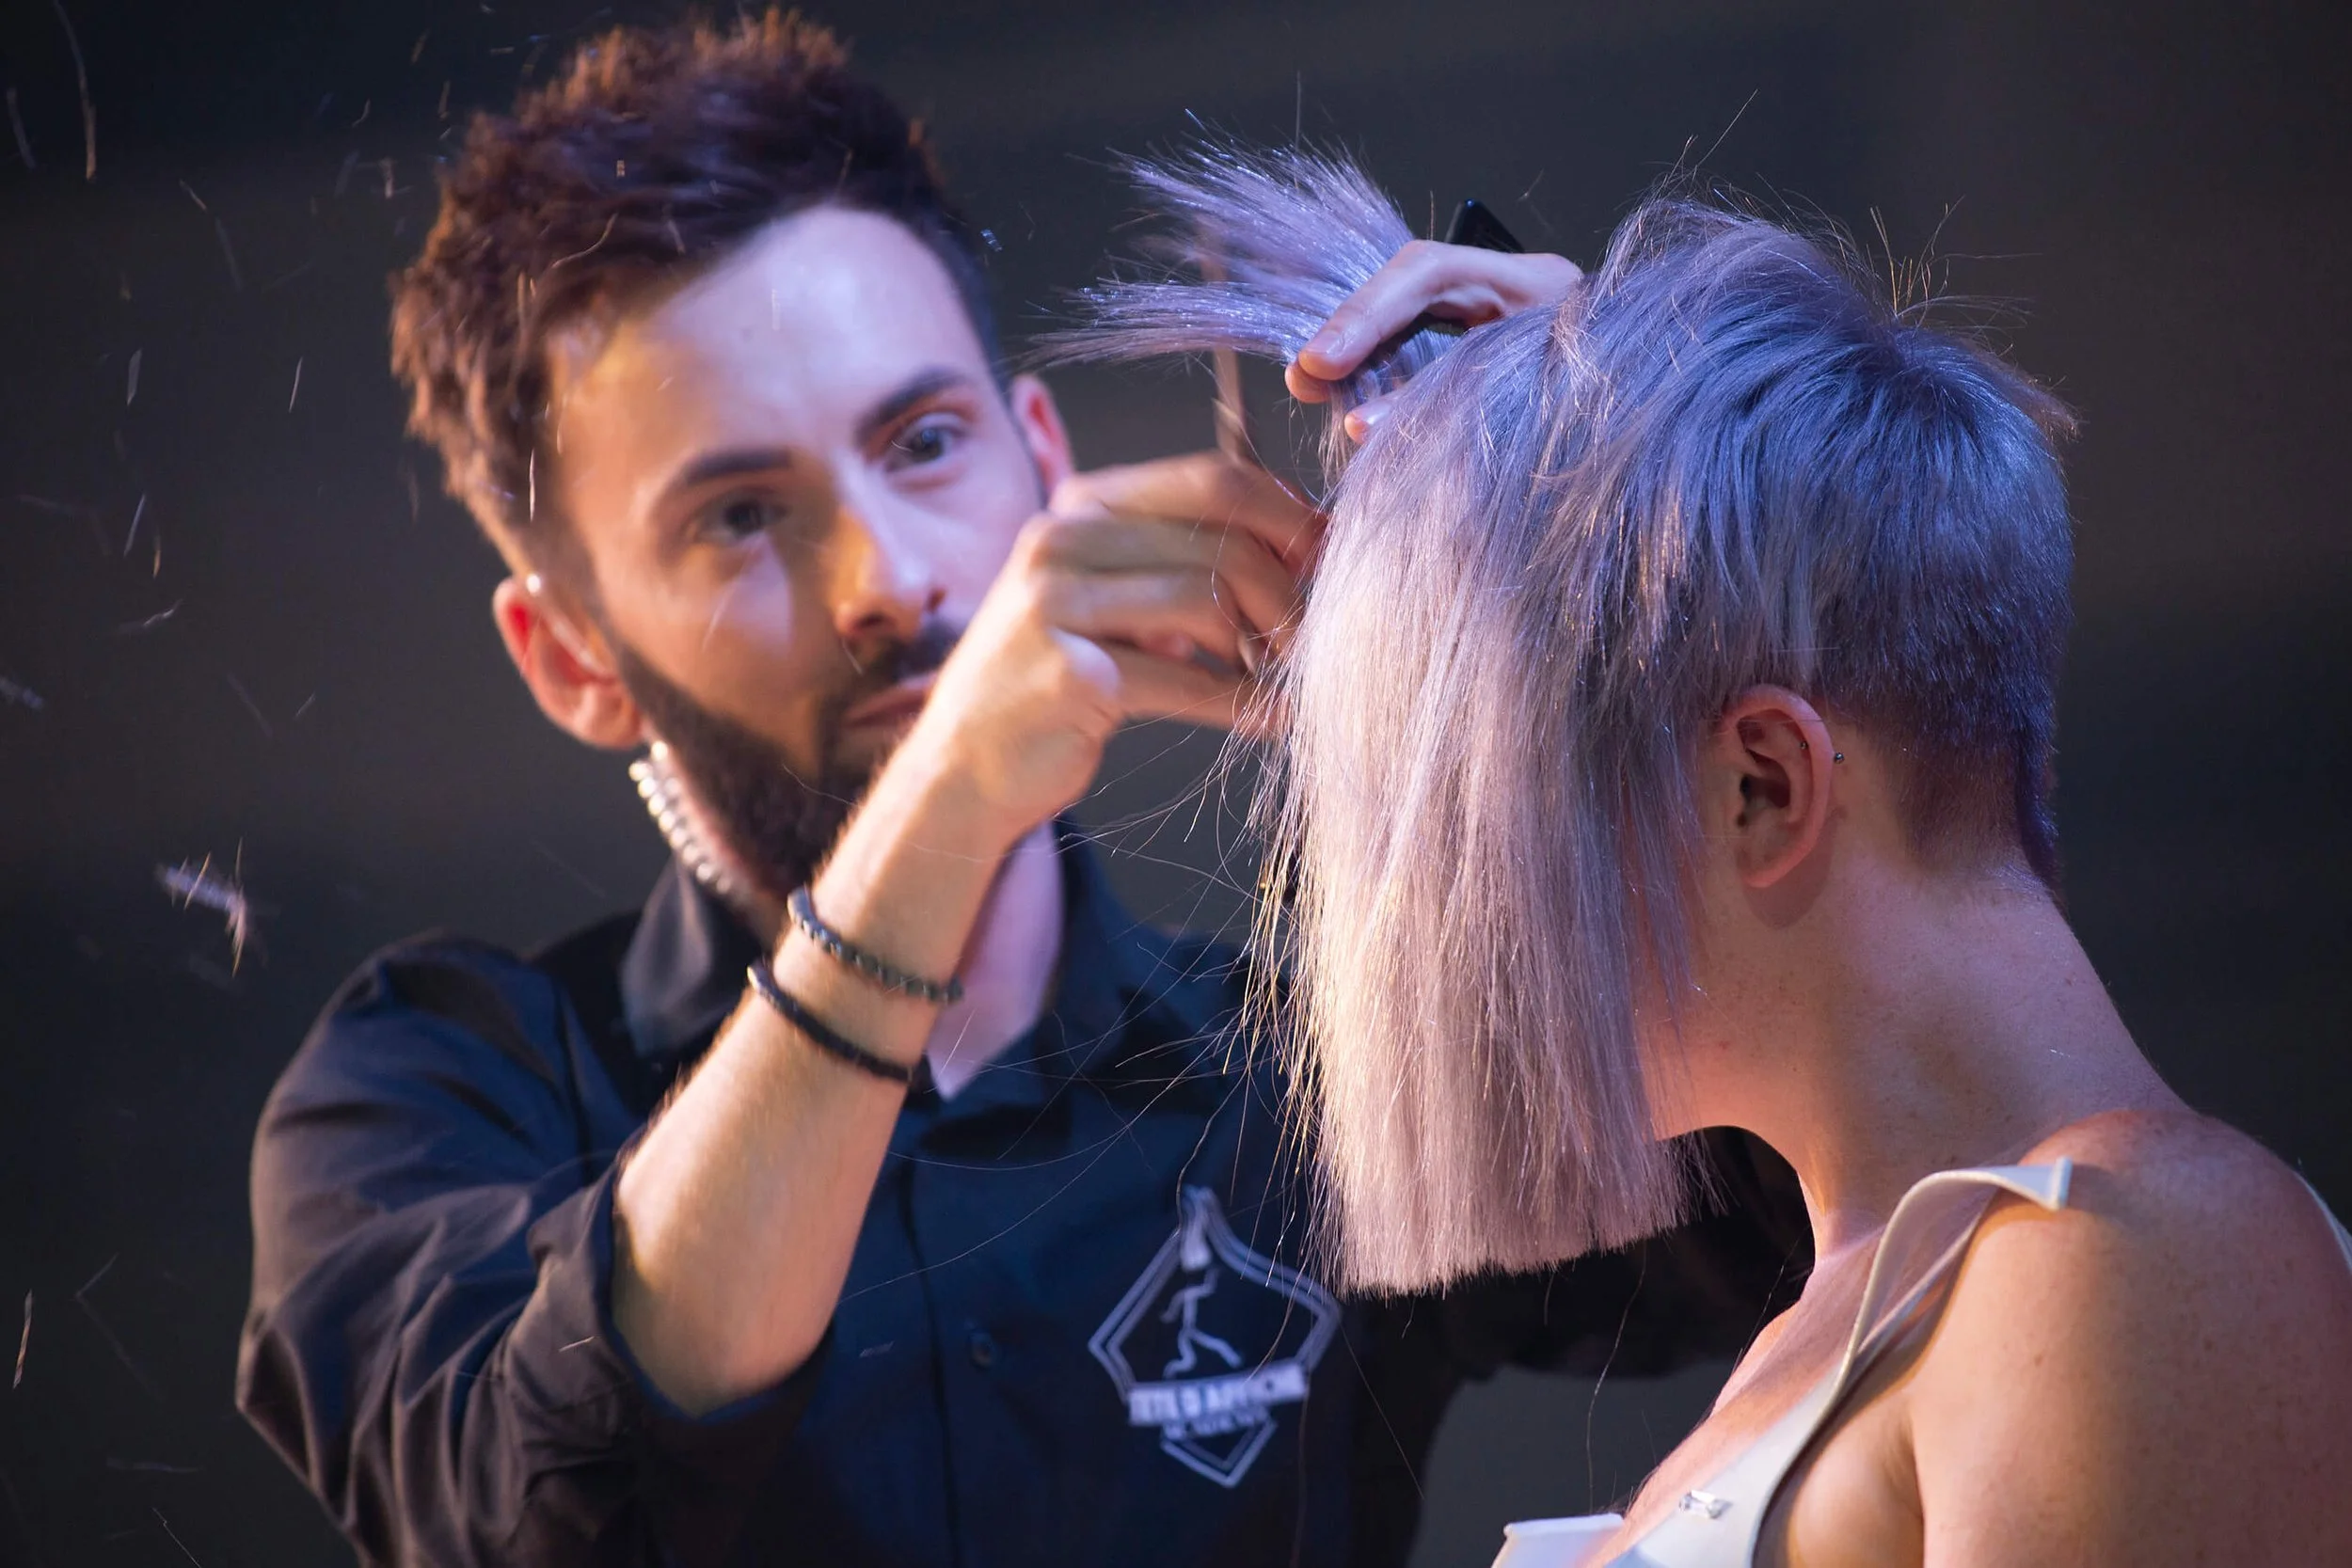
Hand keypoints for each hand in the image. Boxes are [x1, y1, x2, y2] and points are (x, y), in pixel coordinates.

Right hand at [891, 452, 1320, 849]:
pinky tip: (1269, 718)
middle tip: (1313, 635)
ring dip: (1266, 647)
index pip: (1213, 477)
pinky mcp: (1068, 676)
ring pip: (1209, 599)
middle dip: (1287, 587)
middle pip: (1220, 536)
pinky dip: (1244, 703)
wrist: (964, 766)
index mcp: (1081, 504)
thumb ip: (1185, 562)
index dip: (1288, 516)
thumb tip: (1309, 546)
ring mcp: (1054, 605)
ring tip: (1282, 678)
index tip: (1327, 561)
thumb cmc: (1058, 679)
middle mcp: (1061, 539)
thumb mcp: (1114, 598)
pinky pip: (1189, 680)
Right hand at [1286, 239, 1583, 440]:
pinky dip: (1386, 377)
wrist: (1654, 434)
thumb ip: (1446, 409)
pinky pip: (1425, 354)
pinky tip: (1356, 402)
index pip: (1433, 274)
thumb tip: (1362, 428)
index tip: (1322, 361)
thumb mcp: (1530, 411)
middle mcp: (1515, 291)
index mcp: (1539, 288)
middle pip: (1410, 289)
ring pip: (1411, 320)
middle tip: (1303, 379)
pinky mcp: (1491, 357)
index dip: (1367, 314)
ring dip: (1360, 356)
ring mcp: (1502, 320)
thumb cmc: (1610, 419)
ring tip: (1314, 389)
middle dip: (1352, 331)